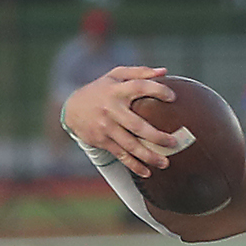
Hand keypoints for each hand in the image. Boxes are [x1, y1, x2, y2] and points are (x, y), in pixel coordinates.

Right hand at [61, 67, 185, 178]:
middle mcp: (111, 109)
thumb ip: (140, 73)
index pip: (138, 87)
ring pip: (130, 145)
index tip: (173, 97)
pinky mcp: (102, 140)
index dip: (156, 90)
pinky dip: (134, 165)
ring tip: (166, 163)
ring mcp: (106, 126)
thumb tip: (165, 72)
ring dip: (149, 156)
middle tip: (174, 143)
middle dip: (157, 136)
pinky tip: (148, 173)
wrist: (71, 108)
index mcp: (116, 90)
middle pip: (137, 125)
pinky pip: (121, 155)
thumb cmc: (102, 90)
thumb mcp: (115, 76)